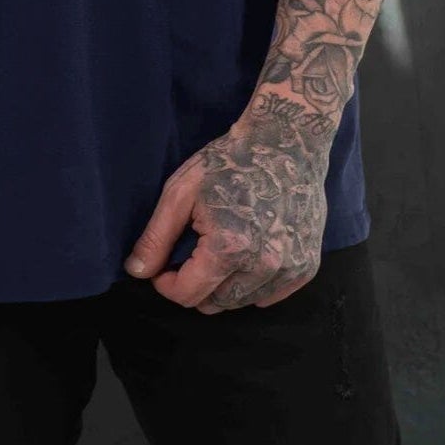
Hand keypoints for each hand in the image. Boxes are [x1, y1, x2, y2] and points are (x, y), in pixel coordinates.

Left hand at [123, 106, 329, 312]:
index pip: (187, 295)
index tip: (165, 264)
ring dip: (224, 285)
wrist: (287, 140)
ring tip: (222, 247)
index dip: (167, 283)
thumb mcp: (181, 191)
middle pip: (215, 303)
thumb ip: (157, 237)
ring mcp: (289, 268)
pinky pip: (269, 295)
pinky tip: (248, 253)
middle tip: (195, 250)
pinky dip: (253, 283)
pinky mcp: (306, 267)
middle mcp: (263, 265)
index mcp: (229, 247)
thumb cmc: (229, 161)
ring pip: (241, 303)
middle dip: (196, 284)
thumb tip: (137, 272)